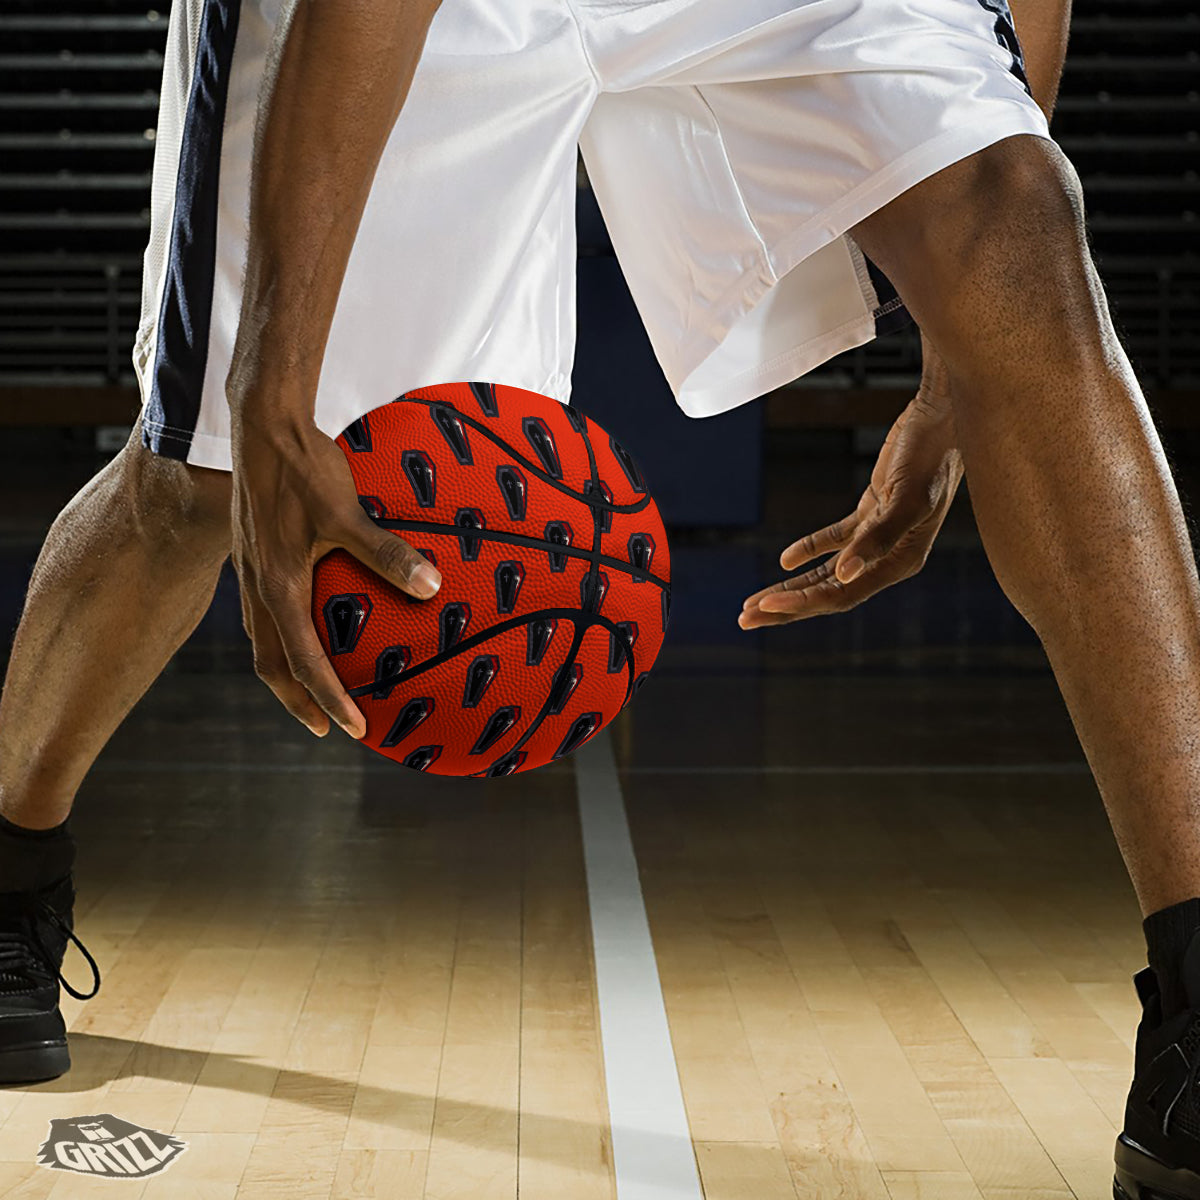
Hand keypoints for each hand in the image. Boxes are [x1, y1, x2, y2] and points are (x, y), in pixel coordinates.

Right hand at [230, 411, 440, 736]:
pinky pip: (265, 612)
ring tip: (315, 691)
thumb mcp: (345, 511)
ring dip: (287, 673)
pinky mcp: (256, 553)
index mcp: (277, 585)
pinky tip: (309, 627)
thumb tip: (432, 586)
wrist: (262, 425)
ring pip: (264, 640)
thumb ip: (385, 551)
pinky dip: (284, 636)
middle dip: (299, 701)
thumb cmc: (304, 467)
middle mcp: (258, 586)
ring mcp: (252, 571)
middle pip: (272, 664)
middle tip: (329, 728)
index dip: (328, 698)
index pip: (303, 661)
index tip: (354, 729)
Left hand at [740, 372, 961, 627]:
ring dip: (792, 586)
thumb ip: (877, 539)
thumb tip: (843, 574)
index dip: (802, 603)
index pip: (841, 594)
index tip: (766, 607)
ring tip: (754, 602)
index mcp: (901, 561)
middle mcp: (890, 556)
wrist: (945, 417)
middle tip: (745, 618)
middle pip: (829, 591)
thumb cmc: (932, 456)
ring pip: (827, 572)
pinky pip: (835, 539)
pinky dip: (810, 549)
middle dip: (787, 606)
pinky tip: (785, 560)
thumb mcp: (907, 498)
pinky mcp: (872, 512)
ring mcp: (879, 535)